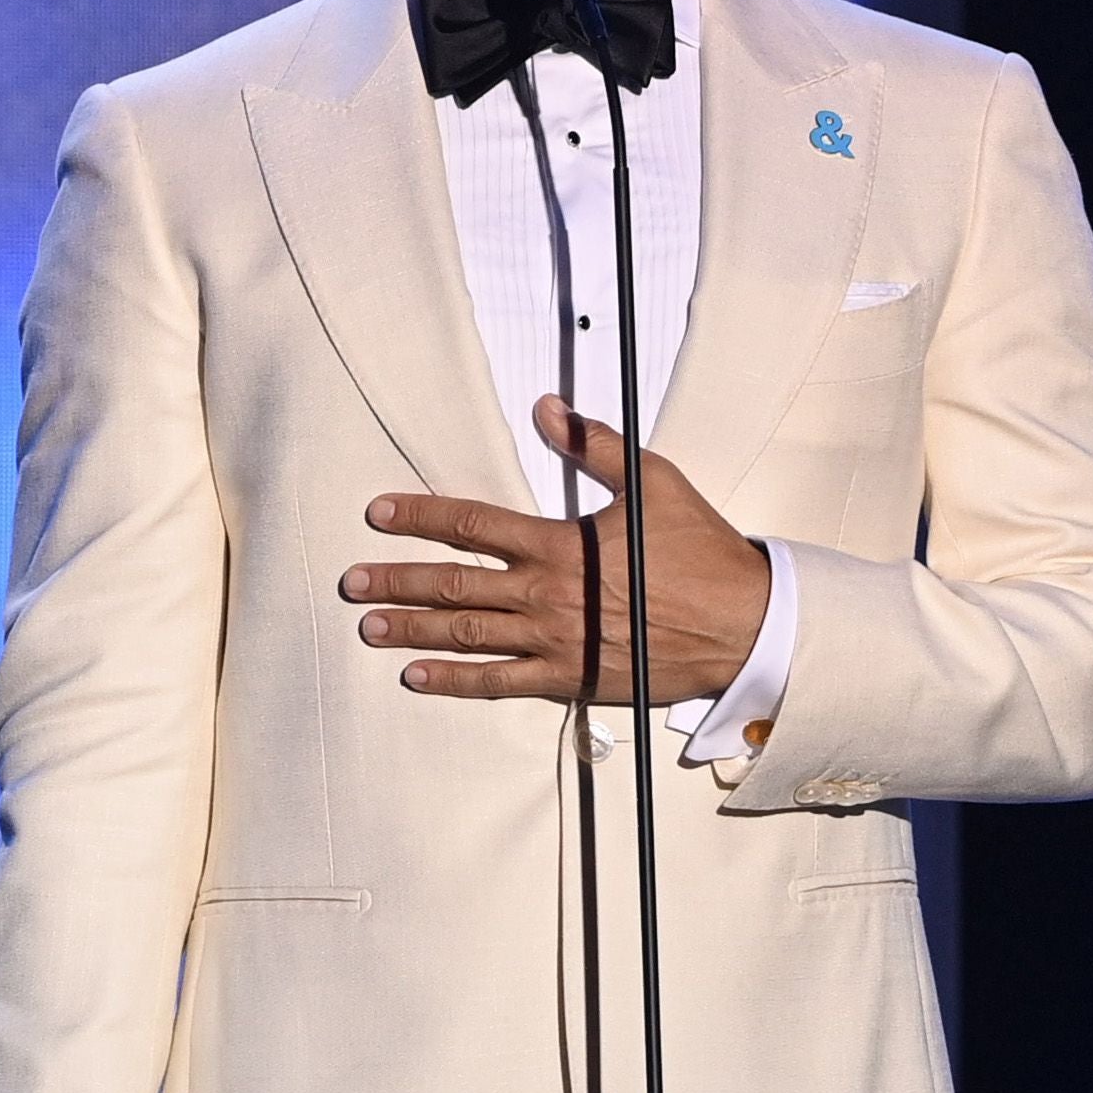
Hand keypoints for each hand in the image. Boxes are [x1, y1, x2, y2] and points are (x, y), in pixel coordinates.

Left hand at [345, 399, 776, 709]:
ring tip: (369, 626)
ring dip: (412, 630)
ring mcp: (554, 641)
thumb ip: (594, 445)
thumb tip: (548, 408)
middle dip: (397, 580)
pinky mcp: (569, 678)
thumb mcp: (653, 481)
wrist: (740, 624)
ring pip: (466, 636)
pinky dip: (454, 682)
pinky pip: (498, 684)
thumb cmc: (701, 550)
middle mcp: (548, 594)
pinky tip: (417, 678)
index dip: (420, 517)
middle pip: (454, 585)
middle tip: (352, 581)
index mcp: (561, 544)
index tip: (378, 514)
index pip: (472, 526)